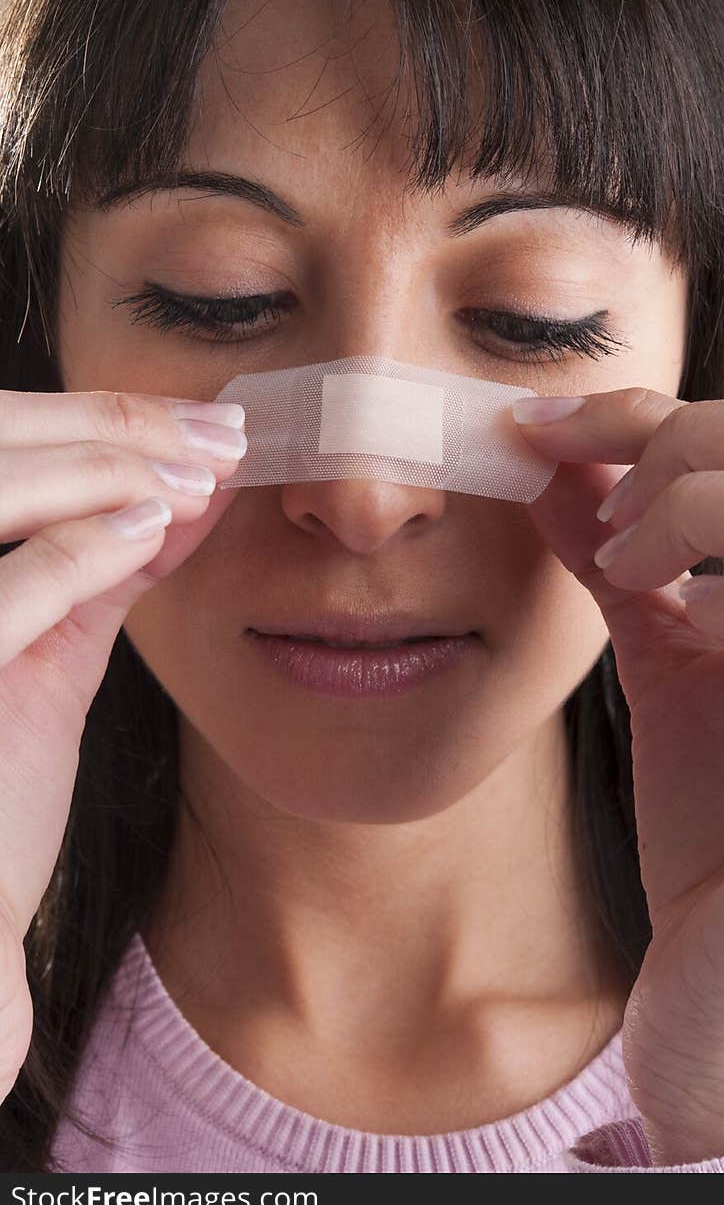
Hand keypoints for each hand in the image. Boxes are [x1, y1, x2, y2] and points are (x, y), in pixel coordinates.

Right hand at [0, 388, 244, 1098]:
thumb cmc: (0, 788)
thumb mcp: (51, 653)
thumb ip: (104, 571)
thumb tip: (188, 492)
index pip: (3, 440)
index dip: (96, 417)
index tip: (201, 422)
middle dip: (113, 424)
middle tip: (221, 429)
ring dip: (105, 467)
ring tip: (202, 471)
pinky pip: (13, 587)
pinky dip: (81, 545)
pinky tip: (155, 525)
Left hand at [514, 384, 723, 1162]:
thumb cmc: (723, 837)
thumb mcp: (665, 667)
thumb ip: (626, 567)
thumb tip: (558, 467)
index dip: (656, 408)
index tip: (539, 428)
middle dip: (686, 439)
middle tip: (606, 512)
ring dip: (699, 513)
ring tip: (631, 570)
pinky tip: (688, 624)